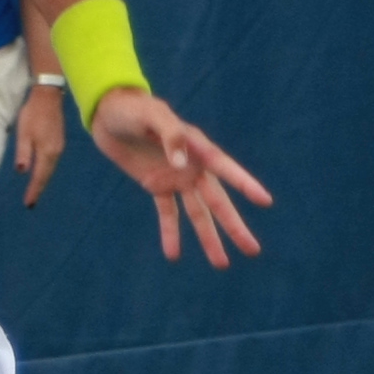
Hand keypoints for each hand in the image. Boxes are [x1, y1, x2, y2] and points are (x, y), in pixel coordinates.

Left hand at [12, 84, 67, 206]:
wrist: (49, 96)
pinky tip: (42, 173)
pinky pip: (52, 162)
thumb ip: (23, 153)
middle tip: (31, 202)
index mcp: (47, 152)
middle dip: (39, 189)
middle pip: (47, 175)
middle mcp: (56, 153)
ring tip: (35, 191)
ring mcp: (60, 147)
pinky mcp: (59, 142)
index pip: (39, 176)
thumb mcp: (24, 133)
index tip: (29, 204)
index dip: (34, 190)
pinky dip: (46, 171)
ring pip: (51, 169)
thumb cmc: (33, 114)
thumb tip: (22, 172)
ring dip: (43, 181)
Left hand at [85, 87, 270, 266]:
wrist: (108, 114)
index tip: (265, 201)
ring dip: (209, 237)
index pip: (225, 168)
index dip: (245, 184)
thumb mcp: (151, 116)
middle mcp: (193, 166)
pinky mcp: (156, 186)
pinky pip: (167, 213)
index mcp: (197, 146)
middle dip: (234, 226)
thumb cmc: (133, 109)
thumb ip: (171, 136)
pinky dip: (170, 233)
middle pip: (218, 201)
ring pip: (198, 213)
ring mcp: (176, 178)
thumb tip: (183, 166)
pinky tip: (173, 255)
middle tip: (253, 250)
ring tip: (222, 264)